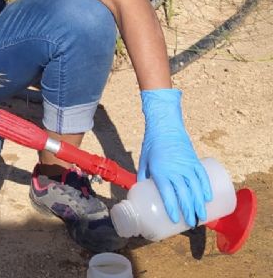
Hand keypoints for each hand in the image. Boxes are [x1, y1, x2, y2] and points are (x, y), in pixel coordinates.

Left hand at [138, 88, 212, 226]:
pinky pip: (203, 177)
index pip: (168, 194)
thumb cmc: (152, 143)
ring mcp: (187, 165)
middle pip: (184, 195)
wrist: (165, 126)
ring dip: (200, 204)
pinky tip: (208, 199)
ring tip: (202, 217)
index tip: (175, 220)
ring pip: (196, 188)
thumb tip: (142, 190)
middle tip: (191, 223)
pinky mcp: (195, 160)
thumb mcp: (144, 160)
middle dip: (189, 211)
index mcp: (160, 171)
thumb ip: (143, 176)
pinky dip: (206, 188)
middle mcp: (175, 170)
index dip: (172, 208)